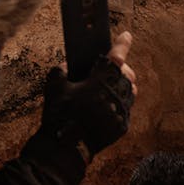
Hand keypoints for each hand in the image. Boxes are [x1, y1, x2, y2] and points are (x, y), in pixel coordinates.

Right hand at [42, 37, 135, 155]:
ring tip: (111, 84)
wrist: (65, 149)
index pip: (116, 57)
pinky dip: (118, 103)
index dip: (122, 45)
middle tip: (111, 67)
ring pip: (130, 91)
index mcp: (100, 81)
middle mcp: (115, 95)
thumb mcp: (54, 87)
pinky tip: (107, 104)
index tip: (127, 35)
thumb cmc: (59, 115)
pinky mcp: (122, 126)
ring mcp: (121, 111)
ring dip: (122, 85)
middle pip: (127, 74)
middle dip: (120, 67)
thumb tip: (68, 66)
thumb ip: (61, 70)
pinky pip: (126, 109)